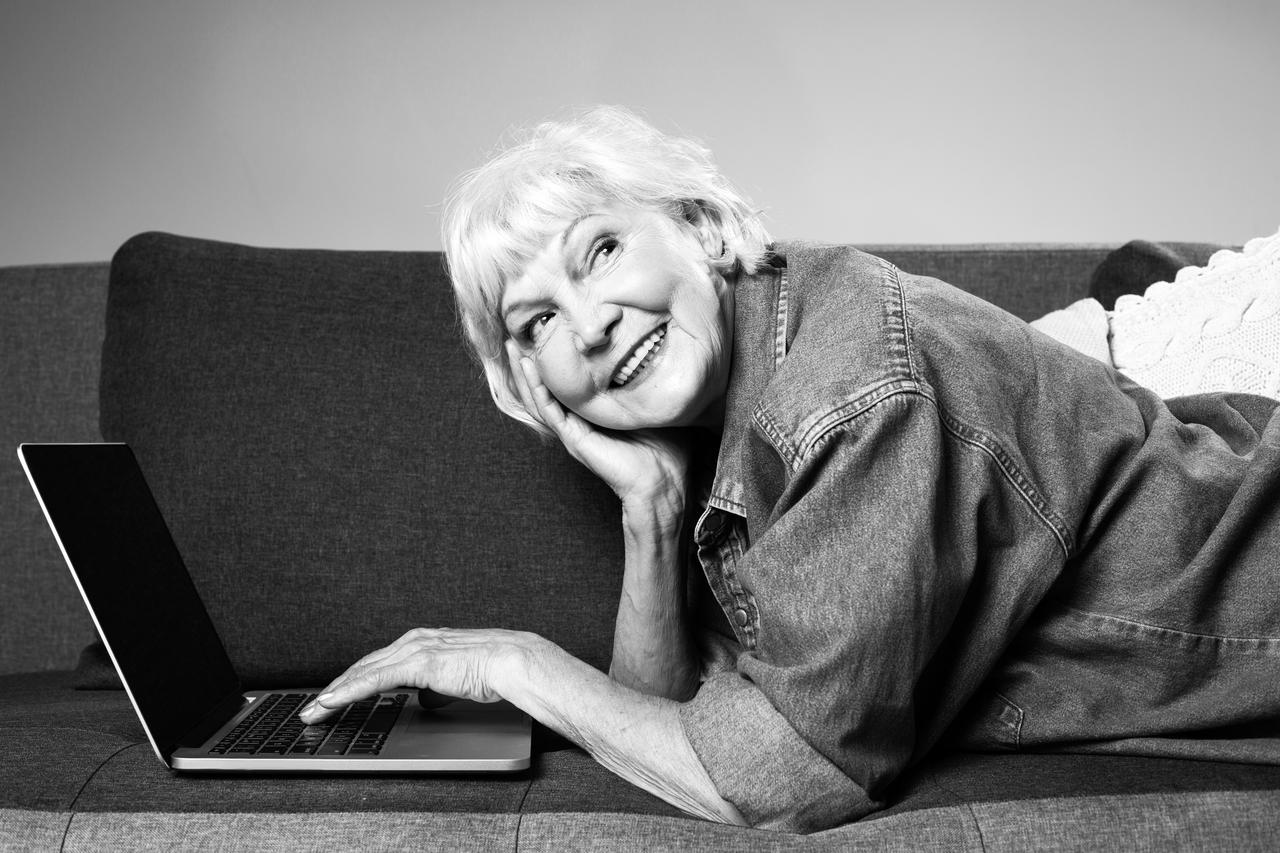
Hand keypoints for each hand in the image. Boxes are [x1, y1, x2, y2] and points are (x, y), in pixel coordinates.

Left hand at [298, 627, 534, 722]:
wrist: (512, 661)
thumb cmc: (492, 670)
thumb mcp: (455, 681)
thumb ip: (435, 688)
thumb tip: (425, 701)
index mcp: (422, 642)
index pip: (377, 664)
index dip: (351, 682)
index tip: (332, 699)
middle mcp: (413, 641)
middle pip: (363, 666)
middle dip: (333, 689)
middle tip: (311, 710)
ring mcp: (414, 649)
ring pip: (362, 672)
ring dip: (334, 693)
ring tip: (313, 712)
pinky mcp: (417, 662)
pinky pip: (374, 679)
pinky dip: (349, 692)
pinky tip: (332, 703)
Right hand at [507, 341, 689, 517]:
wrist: (662, 484)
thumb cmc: (665, 450)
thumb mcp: (654, 408)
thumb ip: (648, 386)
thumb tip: (660, 354)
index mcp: (593, 417)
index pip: (564, 387)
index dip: (551, 363)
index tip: (545, 336)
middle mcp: (577, 424)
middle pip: (543, 391)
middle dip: (526, 365)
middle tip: (512, 339)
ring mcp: (573, 432)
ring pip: (539, 400)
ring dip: (525, 375)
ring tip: (511, 349)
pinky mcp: (575, 439)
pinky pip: (550, 412)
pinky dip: (538, 391)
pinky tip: (530, 371)